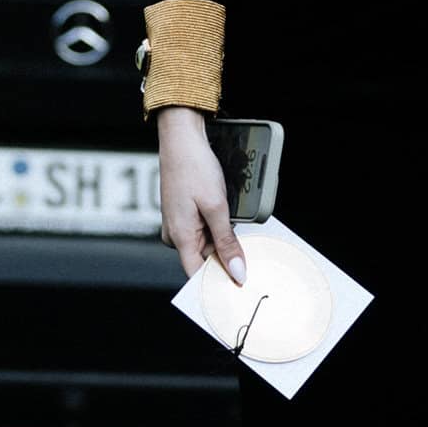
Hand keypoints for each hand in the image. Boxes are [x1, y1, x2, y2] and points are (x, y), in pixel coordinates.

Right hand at [155, 106, 247, 282]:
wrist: (182, 140)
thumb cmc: (194, 168)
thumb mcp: (217, 207)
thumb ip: (227, 242)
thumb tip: (236, 272)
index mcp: (179, 237)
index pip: (198, 275)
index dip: (219, 282)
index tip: (242, 286)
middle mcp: (175, 235)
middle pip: (205, 260)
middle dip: (227, 258)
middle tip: (252, 256)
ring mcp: (178, 225)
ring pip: (207, 244)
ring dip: (225, 241)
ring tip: (239, 229)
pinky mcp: (184, 215)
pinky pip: (204, 231)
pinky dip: (219, 229)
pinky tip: (231, 220)